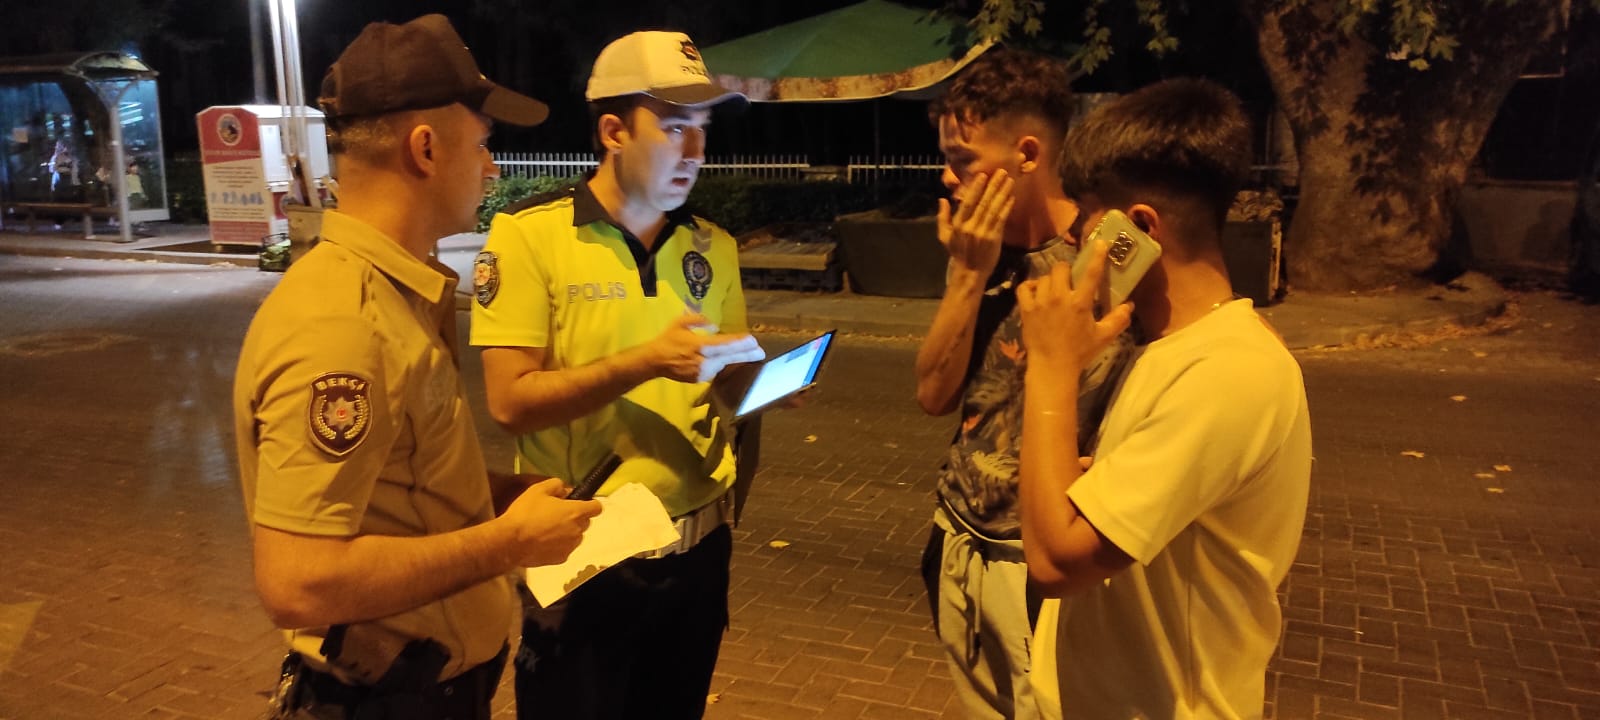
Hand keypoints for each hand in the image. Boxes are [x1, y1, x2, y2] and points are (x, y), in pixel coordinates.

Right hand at [501, 478, 601, 567]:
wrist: (511, 542)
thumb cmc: (525, 513)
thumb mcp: (538, 490)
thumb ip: (557, 485)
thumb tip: (566, 489)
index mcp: (575, 512)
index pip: (596, 507)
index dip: (590, 504)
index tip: (580, 503)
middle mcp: (577, 530)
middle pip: (585, 522)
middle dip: (575, 518)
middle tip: (556, 514)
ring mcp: (570, 547)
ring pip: (576, 537)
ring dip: (568, 532)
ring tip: (548, 529)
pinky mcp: (561, 559)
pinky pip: (565, 549)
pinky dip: (559, 545)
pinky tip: (543, 542)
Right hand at [649, 314, 765, 382]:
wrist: (654, 361)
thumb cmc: (668, 339)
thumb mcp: (681, 322)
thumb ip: (700, 320)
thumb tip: (715, 328)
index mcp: (700, 345)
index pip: (726, 344)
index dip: (741, 343)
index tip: (753, 341)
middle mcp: (704, 360)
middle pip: (730, 357)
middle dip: (747, 354)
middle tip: (761, 352)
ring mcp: (703, 372)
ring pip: (723, 363)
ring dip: (733, 357)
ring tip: (747, 353)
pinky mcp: (700, 379)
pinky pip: (715, 369)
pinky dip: (719, 362)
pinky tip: (721, 358)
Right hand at [937, 170, 1014, 278]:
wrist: (970, 272)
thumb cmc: (958, 253)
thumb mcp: (945, 236)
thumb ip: (943, 217)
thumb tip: (942, 200)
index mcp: (958, 224)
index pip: (968, 202)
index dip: (976, 188)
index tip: (983, 175)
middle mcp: (970, 227)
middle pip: (983, 202)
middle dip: (993, 186)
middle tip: (1001, 172)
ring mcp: (983, 232)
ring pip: (994, 209)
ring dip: (1002, 193)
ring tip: (1009, 181)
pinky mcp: (994, 238)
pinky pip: (1001, 219)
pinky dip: (1006, 207)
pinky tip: (1011, 197)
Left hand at [1017, 239, 1132, 373]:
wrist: (1052, 366)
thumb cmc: (1080, 352)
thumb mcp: (1103, 337)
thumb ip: (1118, 320)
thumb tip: (1129, 306)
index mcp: (1080, 302)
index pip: (1091, 273)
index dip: (1096, 256)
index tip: (1100, 243)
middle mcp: (1059, 297)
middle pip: (1060, 268)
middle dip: (1066, 270)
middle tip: (1069, 279)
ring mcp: (1040, 302)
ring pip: (1043, 278)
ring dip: (1050, 281)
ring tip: (1054, 290)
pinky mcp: (1026, 309)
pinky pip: (1024, 288)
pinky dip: (1030, 287)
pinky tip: (1036, 292)